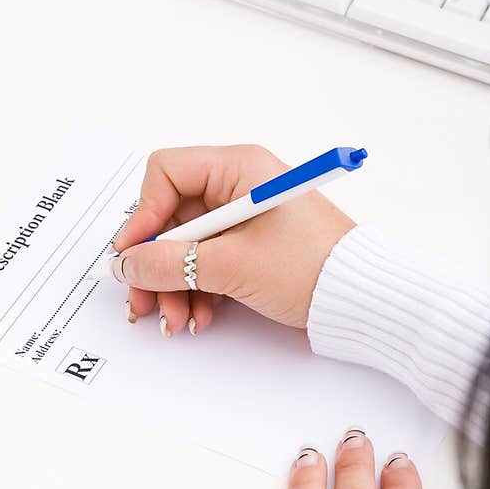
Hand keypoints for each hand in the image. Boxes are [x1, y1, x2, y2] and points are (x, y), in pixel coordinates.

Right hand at [112, 145, 353, 335]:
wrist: (361, 299)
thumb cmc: (311, 268)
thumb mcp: (233, 265)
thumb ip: (172, 263)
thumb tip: (128, 264)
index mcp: (238, 168)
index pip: (166, 174)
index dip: (143, 215)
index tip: (133, 256)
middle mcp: (238, 186)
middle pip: (172, 218)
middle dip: (156, 264)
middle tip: (143, 302)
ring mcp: (245, 219)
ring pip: (188, 247)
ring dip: (175, 285)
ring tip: (176, 319)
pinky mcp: (252, 248)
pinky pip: (209, 263)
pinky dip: (199, 290)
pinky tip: (201, 317)